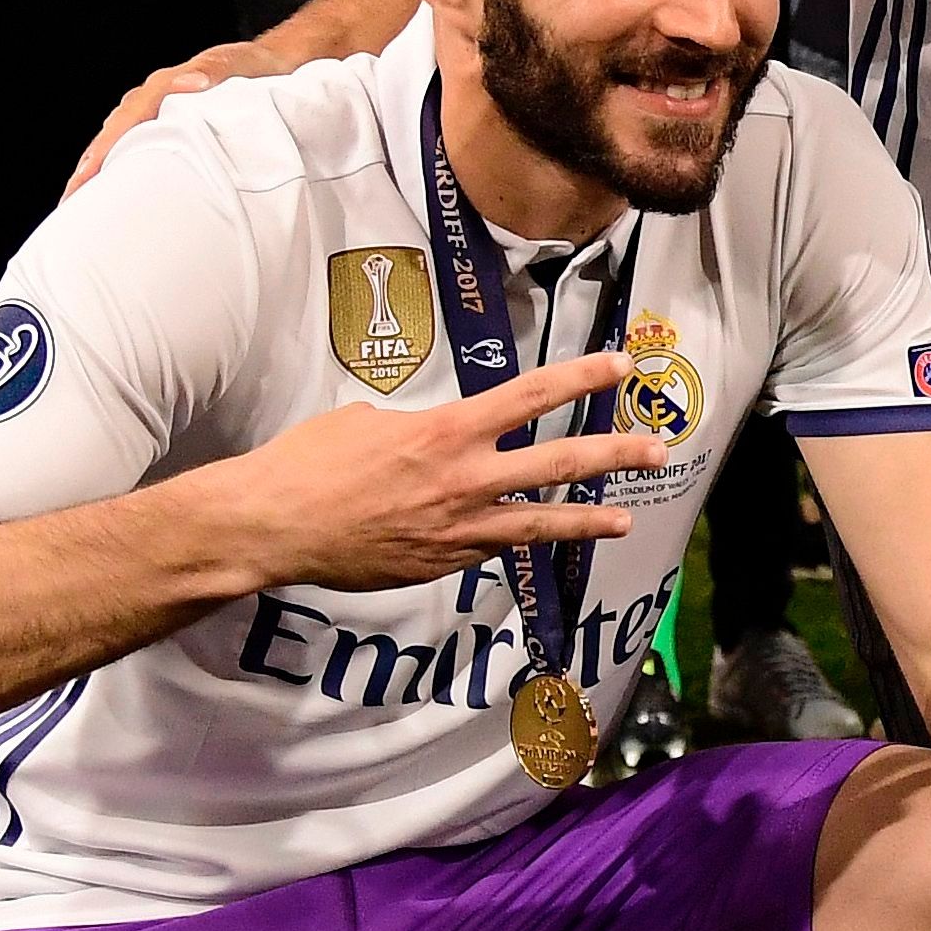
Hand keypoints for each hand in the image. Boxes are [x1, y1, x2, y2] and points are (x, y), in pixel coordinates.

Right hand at [68, 36, 293, 189]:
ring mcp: (158, 109)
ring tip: (77, 200)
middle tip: (69, 200)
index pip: (128, 119)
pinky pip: (134, 142)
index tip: (86, 174)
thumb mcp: (239, 65)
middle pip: (113, 132)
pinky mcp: (166, 121)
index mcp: (167, 85)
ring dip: (97, 167)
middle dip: (89, 165)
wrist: (273, 62)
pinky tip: (108, 185)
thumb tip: (192, 83)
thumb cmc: (257, 69)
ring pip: (118, 138)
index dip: (106, 148)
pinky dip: (117, 162)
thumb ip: (215, 70)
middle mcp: (154, 95)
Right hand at [208, 348, 671, 594]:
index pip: (530, 395)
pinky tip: (536, 540)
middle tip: (656, 450)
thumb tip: (430, 438)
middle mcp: (465, 478)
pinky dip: (515, 541)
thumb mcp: (364, 420)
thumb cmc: (309, 462)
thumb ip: (414, 426)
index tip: (620, 367)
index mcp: (447, 430)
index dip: (581, 378)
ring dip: (588, 521)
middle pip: (557, 462)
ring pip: (539, 522)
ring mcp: (459, 528)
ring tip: (625, 522)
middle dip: (613, 455)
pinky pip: (492, 548)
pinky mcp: (444, 563)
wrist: (275, 525)